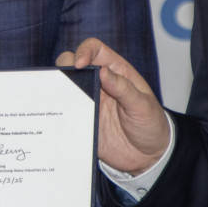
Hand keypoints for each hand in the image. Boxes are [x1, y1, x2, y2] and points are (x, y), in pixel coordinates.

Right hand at [57, 38, 169, 176]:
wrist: (148, 156)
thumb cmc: (151, 124)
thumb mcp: (143, 105)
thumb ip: (124, 88)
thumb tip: (102, 70)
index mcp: (115, 72)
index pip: (94, 50)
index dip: (84, 51)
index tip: (79, 64)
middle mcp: (98, 84)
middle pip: (72, 64)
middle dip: (64, 67)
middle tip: (64, 81)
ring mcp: (88, 103)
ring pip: (64, 88)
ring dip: (57, 90)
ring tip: (56, 99)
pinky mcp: (81, 122)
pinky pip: (64, 114)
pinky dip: (56, 114)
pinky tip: (56, 119)